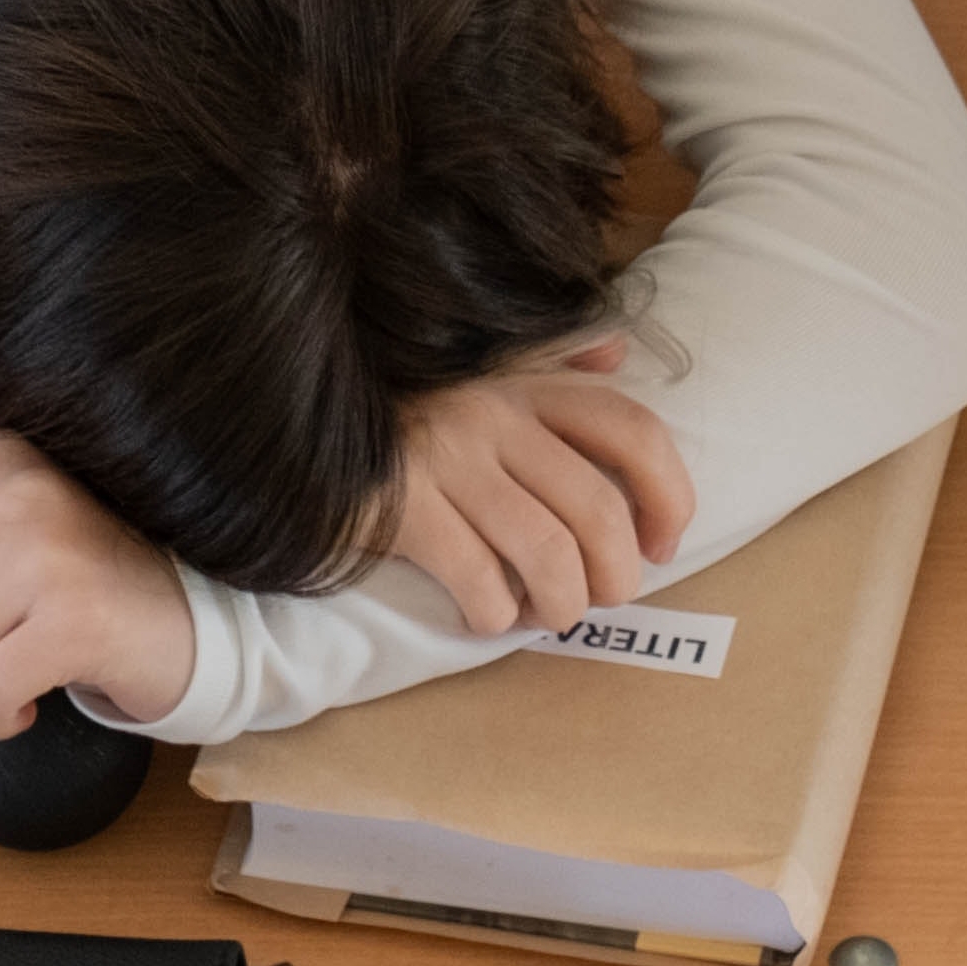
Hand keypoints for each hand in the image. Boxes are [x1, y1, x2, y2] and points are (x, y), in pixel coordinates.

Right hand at [386, 338, 694, 636]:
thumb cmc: (405, 411)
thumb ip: (552, 360)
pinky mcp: (400, 507)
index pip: (633, 431)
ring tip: (549, 613)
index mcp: (525, 384)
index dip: (668, 495)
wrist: (298, 420)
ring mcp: (445, 460)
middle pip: (597, 508)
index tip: (664, 545)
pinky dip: (495, 613)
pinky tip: (487, 614)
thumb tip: (615, 351)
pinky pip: (477, 578)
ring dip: (563, 603)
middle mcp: (493, 415)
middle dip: (617, 574)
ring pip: (546, 551)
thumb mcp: (478, 369)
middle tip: (603, 598)